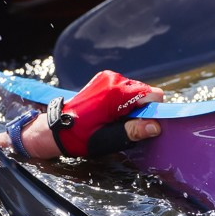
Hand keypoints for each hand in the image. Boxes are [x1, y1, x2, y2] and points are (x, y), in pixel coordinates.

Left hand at [0, 71, 163, 158]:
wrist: (58, 128)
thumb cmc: (81, 136)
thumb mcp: (108, 138)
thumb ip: (132, 131)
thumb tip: (155, 127)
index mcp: (115, 92)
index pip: (153, 95)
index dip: (153, 111)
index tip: (142, 123)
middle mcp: (114, 79)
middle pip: (145, 92)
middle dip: (142, 109)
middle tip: (124, 124)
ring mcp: (108, 77)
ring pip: (136, 90)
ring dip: (132, 105)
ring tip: (115, 118)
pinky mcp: (104, 78)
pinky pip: (125, 88)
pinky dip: (124, 100)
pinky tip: (111, 111)